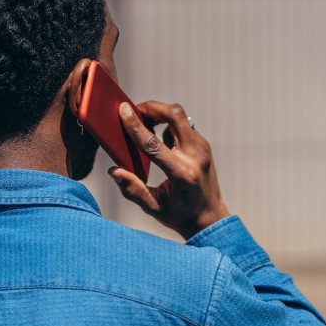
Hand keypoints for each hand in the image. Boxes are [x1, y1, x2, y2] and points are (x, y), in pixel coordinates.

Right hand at [108, 100, 230, 239]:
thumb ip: (132, 189)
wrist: (211, 218)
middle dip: (152, 107)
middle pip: (174, 116)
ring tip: (143, 124)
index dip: (136, 126)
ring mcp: (202, 148)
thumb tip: (114, 170)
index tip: (123, 111)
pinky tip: (158, 138)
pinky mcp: (203, 145)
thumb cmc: (181, 215)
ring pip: (180, 116)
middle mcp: (195, 156)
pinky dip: (167, 124)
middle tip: (134, 111)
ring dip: (160, 114)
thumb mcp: (153, 207)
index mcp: (182, 173)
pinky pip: (183, 125)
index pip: (154, 144)